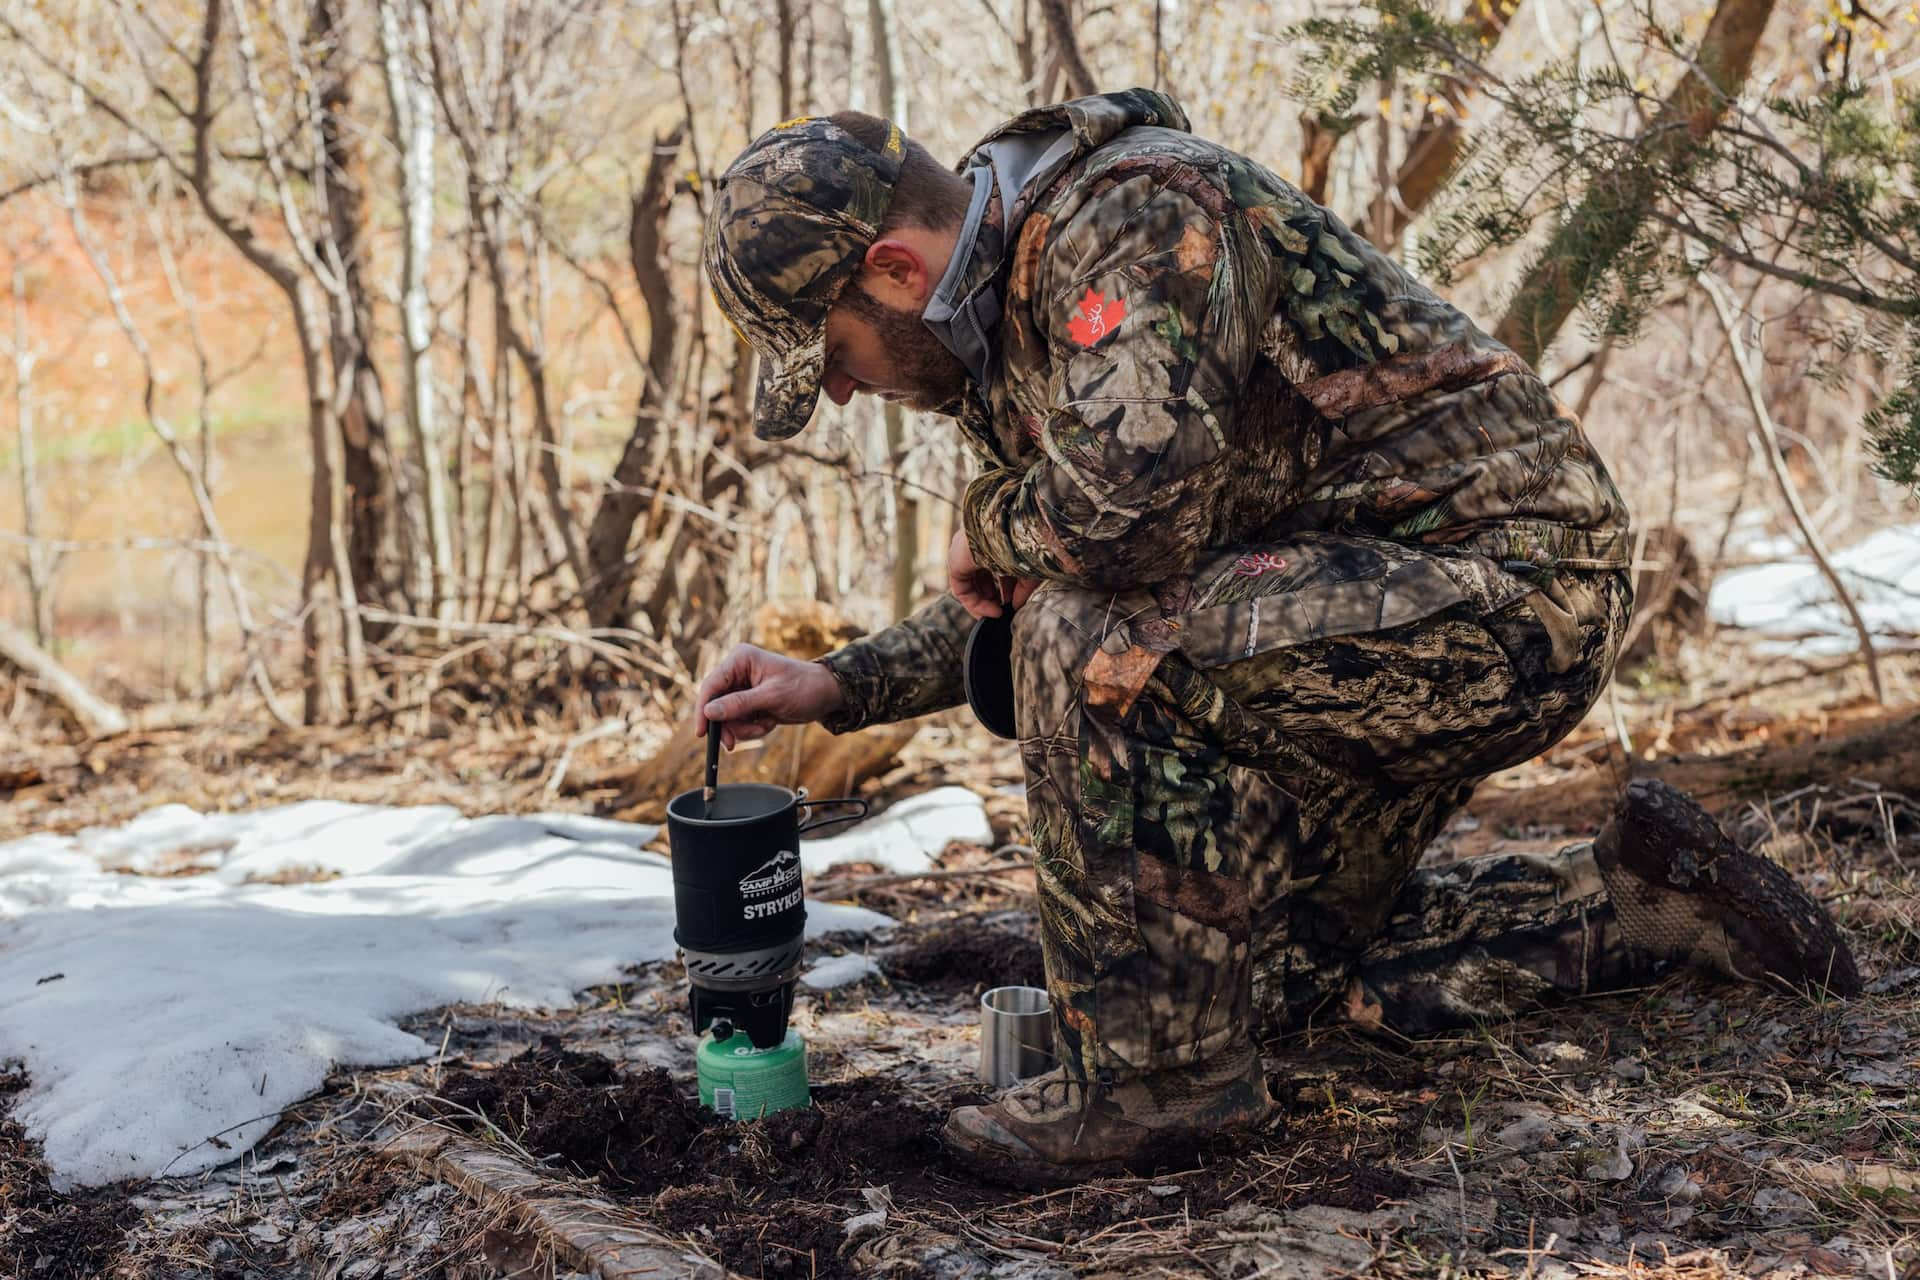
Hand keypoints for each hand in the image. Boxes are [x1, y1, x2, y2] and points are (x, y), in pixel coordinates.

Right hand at [694, 644, 846, 748]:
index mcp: (740, 659)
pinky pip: (739, 721)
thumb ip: (739, 704)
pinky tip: (768, 723)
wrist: (825, 696)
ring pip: (727, 717)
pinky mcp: (749, 702)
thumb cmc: (803, 687)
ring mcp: (742, 688)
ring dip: (743, 728)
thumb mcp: (771, 697)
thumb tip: (709, 712)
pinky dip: (751, 728)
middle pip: (716, 704)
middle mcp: (738, 671)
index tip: (701, 733)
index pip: (711, 685)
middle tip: (733, 744)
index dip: (703, 710)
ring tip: (765, 726)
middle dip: (729, 724)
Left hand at [948, 528, 1039, 618]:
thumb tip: (1018, 605)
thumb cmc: (1025, 541)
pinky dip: (975, 604)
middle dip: (994, 596)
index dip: (1006, 587)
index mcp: (996, 540)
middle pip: (983, 577)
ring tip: (998, 614)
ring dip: (985, 602)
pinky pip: (962, 589)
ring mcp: (965, 553)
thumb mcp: (1029, 567)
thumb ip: (1024, 587)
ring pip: (971, 584)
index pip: (997, 567)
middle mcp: (978, 545)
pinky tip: (992, 612)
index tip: (1015, 601)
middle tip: (1006, 610)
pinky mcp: (955, 563)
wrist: (1011, 526)